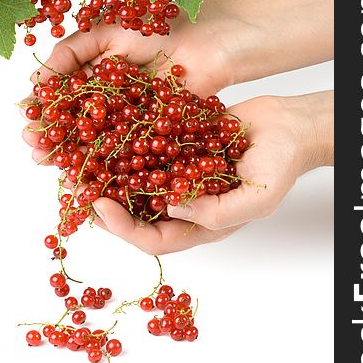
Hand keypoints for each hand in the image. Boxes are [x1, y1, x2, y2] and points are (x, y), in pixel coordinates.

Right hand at [22, 3, 252, 161]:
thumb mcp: (104, 32)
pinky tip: (85, 169)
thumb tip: (36, 82)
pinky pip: (122, 150)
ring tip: (49, 162)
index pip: (61, 95)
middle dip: (52, 135)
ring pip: (94, 140)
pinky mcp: (149, 133)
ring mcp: (127, 117)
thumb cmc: (156, 28)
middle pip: (74, 122)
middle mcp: (107, 98)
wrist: (206, 41)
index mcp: (93, 73)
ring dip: (71, 153)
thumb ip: (70, 54)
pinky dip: (103, 161)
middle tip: (34, 147)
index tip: (26, 119)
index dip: (43, 108)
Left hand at [89, 91, 333, 253]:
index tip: (100, 206)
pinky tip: (103, 133)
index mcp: (200, 225)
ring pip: (133, 181)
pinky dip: (123, 147)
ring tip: (78, 161)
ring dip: (106, 174)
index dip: (123, 228)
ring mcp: (178, 174)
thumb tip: (171, 209)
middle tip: (74, 185)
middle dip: (103, 203)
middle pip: (135, 212)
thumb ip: (216, 213)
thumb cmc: (280, 167)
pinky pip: (145, 152)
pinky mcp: (177, 147)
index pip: (153, 237)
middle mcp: (183, 203)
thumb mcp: (255, 198)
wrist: (288, 125)